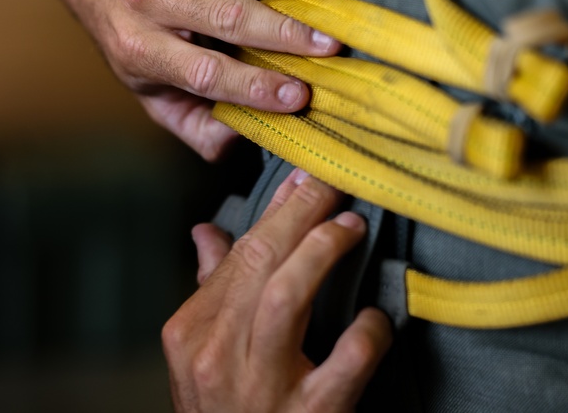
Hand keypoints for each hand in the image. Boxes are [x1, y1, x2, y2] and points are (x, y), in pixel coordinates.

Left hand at [50, 0, 350, 160]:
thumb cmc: (131, 35)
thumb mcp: (146, 90)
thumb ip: (191, 124)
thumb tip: (238, 139)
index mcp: (141, 47)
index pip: (204, 72)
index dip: (252, 87)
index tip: (299, 97)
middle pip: (224, 15)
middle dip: (282, 33)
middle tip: (332, 44)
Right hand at [163, 170, 392, 412]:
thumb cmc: (225, 411)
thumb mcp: (204, 357)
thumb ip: (212, 290)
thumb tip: (206, 232)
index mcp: (190, 334)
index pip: (236, 254)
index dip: (276, 211)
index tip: (305, 178)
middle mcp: (217, 358)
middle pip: (258, 264)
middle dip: (299, 215)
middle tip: (334, 185)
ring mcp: (260, 390)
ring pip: (284, 298)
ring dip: (320, 254)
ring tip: (350, 227)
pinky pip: (342, 363)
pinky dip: (364, 333)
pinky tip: (376, 316)